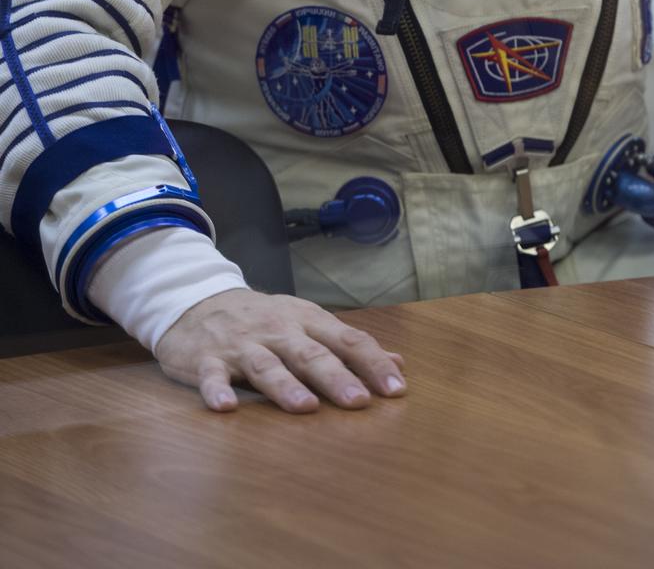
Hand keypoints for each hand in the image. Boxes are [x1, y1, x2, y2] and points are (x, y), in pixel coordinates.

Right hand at [154, 288, 406, 413]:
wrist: (200, 300)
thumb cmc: (265, 320)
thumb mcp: (308, 324)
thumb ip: (350, 346)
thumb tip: (399, 362)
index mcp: (308, 322)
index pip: (348, 341)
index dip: (373, 363)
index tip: (396, 389)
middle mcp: (279, 331)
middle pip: (311, 354)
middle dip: (337, 377)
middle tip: (360, 402)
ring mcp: (243, 344)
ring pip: (267, 366)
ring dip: (286, 387)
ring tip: (306, 408)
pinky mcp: (207, 359)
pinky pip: (212, 375)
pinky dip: (216, 390)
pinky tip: (225, 407)